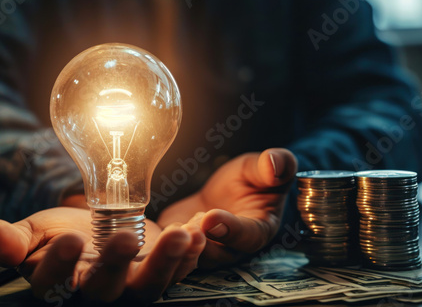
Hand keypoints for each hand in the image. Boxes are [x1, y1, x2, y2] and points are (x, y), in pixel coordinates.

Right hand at [0, 207, 204, 304]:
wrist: (100, 230)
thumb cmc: (65, 231)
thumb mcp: (39, 230)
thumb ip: (18, 238)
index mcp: (61, 283)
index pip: (53, 283)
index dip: (58, 266)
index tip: (67, 238)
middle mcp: (98, 292)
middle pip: (106, 290)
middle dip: (116, 266)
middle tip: (127, 239)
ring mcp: (133, 286)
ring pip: (150, 286)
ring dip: (167, 262)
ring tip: (181, 235)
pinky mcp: (160, 273)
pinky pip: (179, 272)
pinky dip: (191, 255)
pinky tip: (199, 233)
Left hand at [158, 148, 296, 267]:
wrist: (225, 194)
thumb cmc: (250, 182)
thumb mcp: (262, 168)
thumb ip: (275, 166)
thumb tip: (275, 164)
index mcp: (257, 229)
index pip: (247, 236)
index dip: (230, 229)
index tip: (212, 217)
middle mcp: (231, 248)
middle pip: (214, 254)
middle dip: (198, 241)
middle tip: (184, 224)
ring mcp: (204, 252)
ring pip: (189, 257)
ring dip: (177, 245)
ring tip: (170, 226)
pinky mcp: (180, 249)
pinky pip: (168, 253)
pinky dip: (158, 244)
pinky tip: (146, 231)